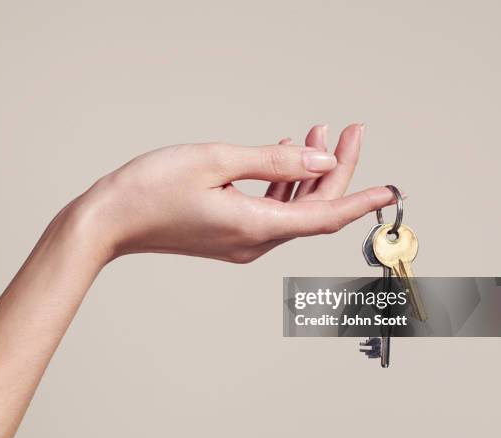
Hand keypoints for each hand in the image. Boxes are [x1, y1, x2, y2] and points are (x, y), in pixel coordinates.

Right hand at [76, 124, 394, 263]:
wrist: (109, 220)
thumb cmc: (151, 188)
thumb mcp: (217, 161)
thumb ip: (275, 162)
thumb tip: (320, 162)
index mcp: (255, 227)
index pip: (325, 217)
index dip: (361, 199)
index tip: (392, 189)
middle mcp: (254, 242)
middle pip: (311, 210)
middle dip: (335, 171)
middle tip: (348, 132)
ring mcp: (240, 241)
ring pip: (292, 209)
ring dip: (308, 174)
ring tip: (317, 133)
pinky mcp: (228, 234)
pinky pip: (269, 211)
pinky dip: (283, 185)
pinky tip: (285, 156)